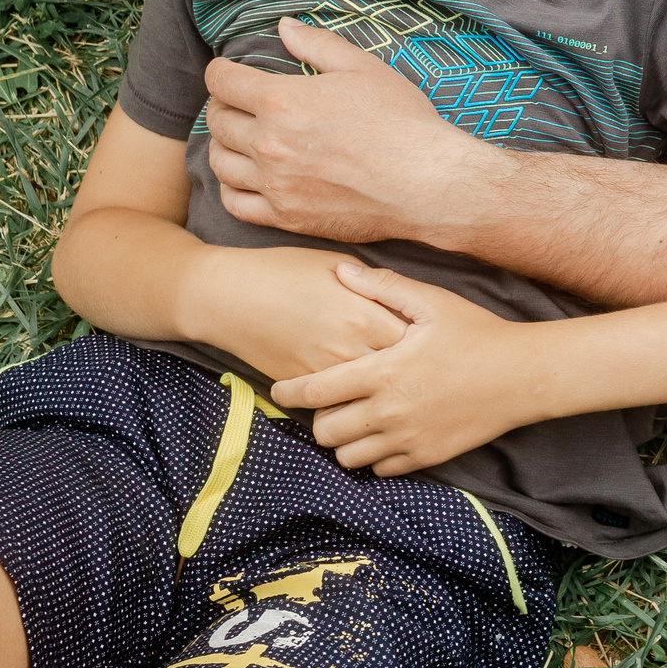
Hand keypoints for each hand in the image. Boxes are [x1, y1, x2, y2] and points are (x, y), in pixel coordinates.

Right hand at [180, 245, 410, 382]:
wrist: (228, 297)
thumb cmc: (284, 271)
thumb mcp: (337, 265)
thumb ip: (374, 286)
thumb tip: (402, 299)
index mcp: (364, 315)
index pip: (415, 339)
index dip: (429, 341)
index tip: (437, 340)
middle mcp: (349, 349)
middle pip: (398, 371)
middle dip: (414, 370)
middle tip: (429, 369)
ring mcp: (325, 373)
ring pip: (369, 395)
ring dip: (385, 391)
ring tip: (404, 387)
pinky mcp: (303, 386)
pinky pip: (337, 402)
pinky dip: (353, 399)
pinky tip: (364, 396)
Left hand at [202, 17, 490, 245]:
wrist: (427, 183)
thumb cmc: (401, 122)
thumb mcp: (364, 68)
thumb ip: (317, 44)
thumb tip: (284, 27)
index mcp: (282, 101)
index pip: (223, 82)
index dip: (220, 71)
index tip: (226, 71)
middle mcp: (268, 144)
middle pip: (216, 121)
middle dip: (220, 105)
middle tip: (235, 102)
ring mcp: (274, 184)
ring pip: (219, 162)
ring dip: (222, 145)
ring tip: (238, 138)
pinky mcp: (286, 216)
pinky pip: (236, 203)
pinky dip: (231, 187)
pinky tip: (246, 177)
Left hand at [272, 265, 538, 474]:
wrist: (524, 376)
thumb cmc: (478, 333)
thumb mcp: (433, 303)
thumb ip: (383, 288)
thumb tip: (342, 272)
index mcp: (383, 372)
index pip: (316, 390)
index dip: (290, 391)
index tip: (280, 389)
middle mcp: (388, 411)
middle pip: (324, 432)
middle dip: (319, 418)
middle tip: (330, 403)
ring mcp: (407, 438)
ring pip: (347, 457)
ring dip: (344, 441)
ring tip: (355, 421)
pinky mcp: (427, 456)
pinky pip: (381, 469)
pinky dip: (374, 456)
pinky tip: (384, 435)